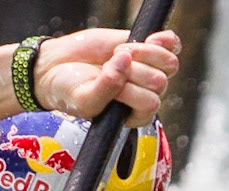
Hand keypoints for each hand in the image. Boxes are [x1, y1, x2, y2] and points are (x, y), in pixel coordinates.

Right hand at [33, 28, 179, 126]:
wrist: (55, 67)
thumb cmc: (68, 90)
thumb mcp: (83, 100)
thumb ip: (104, 90)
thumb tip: (124, 61)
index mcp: (131, 114)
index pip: (149, 104)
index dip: (132, 92)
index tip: (111, 86)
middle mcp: (142, 93)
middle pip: (159, 82)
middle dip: (133, 71)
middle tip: (109, 65)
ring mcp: (146, 70)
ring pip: (169, 63)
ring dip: (144, 54)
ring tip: (118, 52)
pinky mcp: (145, 48)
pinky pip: (172, 44)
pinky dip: (163, 40)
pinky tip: (147, 39)